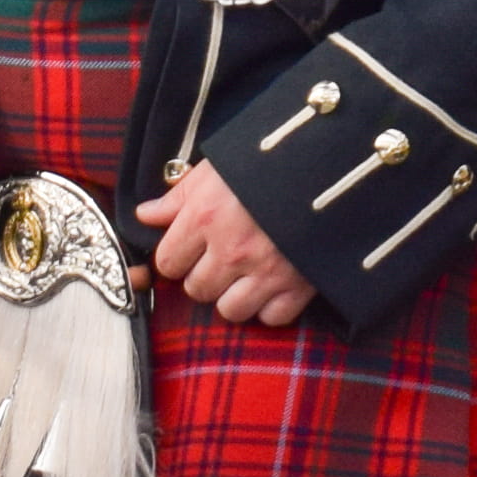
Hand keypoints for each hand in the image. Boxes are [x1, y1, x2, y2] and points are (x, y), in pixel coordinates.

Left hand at [136, 161, 313, 327]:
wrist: (330, 159)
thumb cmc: (268, 159)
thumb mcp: (218, 167)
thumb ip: (179, 195)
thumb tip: (145, 215)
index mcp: (206, 217)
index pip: (168, 263)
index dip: (177, 256)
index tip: (191, 247)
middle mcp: (232, 249)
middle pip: (197, 290)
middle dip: (205, 275)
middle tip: (223, 256)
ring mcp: (267, 271)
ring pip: (230, 310)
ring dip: (235, 295)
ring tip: (246, 272)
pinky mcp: (300, 284)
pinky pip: (272, 317)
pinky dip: (271, 305)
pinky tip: (274, 282)